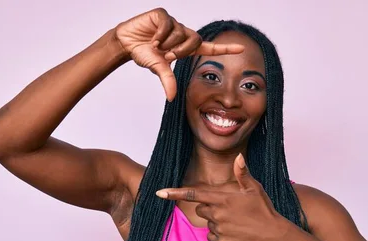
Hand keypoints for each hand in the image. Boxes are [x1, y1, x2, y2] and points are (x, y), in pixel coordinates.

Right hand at [115, 8, 243, 100]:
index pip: (209, 48)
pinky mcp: (162, 15)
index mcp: (185, 47)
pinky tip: (152, 39)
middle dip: (180, 51)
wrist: (126, 43)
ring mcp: (173, 23)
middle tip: (166, 55)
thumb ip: (167, 80)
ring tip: (156, 45)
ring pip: (180, 33)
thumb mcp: (158, 68)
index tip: (241, 48)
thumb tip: (171, 97)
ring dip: (167, 43)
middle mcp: (182, 33)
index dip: (224, 49)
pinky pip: (167, 25)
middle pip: (195, 40)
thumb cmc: (144, 54)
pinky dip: (160, 35)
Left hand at [156, 154, 286, 240]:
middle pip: (201, 208)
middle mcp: (217, 214)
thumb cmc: (263, 208)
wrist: (272, 233)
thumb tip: (239, 157)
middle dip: (209, 207)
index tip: (160, 192)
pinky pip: (212, 236)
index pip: (193, 194)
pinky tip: (233, 231)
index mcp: (222, 198)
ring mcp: (218, 229)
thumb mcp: (254, 188)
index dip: (175, 193)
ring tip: (236, 220)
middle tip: (228, 208)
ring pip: (207, 223)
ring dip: (216, 221)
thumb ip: (242, 173)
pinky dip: (219, 234)